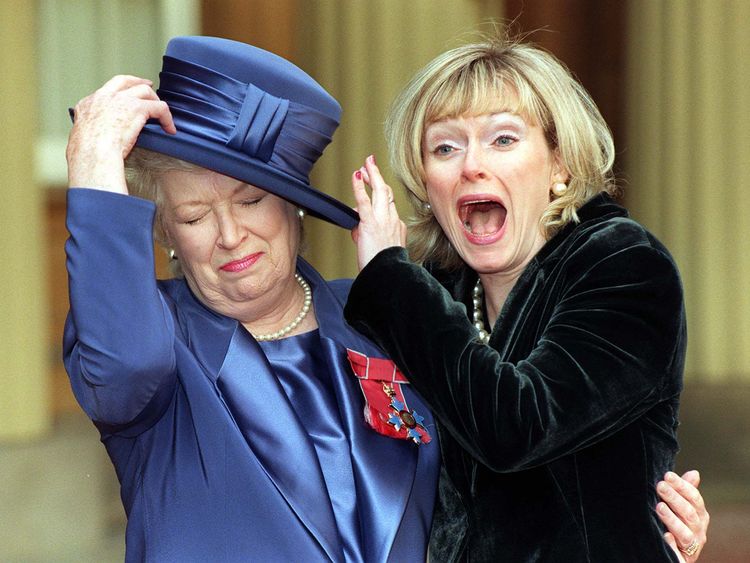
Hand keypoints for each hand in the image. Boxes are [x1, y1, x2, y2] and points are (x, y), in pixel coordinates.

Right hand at [66, 75, 175, 193]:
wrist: (93, 152)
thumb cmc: (87, 153)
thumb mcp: (83, 139)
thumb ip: (92, 134)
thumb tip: (98, 143)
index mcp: (89, 104)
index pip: (107, 92)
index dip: (120, 92)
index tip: (127, 96)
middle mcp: (104, 97)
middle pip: (125, 81)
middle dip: (138, 82)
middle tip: (149, 87)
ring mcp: (121, 100)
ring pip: (145, 91)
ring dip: (155, 102)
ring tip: (163, 115)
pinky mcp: (137, 108)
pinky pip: (160, 108)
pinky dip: (167, 118)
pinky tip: (170, 129)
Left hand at [350, 155, 406, 269]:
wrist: (386, 277)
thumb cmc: (382, 268)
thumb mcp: (377, 249)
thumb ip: (366, 235)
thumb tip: (356, 227)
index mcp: (397, 228)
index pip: (388, 206)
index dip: (381, 194)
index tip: (377, 185)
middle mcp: (392, 221)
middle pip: (387, 193)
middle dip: (378, 177)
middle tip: (371, 165)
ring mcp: (383, 221)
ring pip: (380, 192)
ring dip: (372, 175)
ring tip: (365, 164)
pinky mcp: (370, 224)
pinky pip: (364, 201)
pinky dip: (359, 187)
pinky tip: (356, 176)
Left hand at [657, 470, 708, 560]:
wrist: (675, 554)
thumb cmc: (677, 525)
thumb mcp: (681, 507)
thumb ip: (685, 491)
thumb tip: (694, 473)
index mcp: (700, 515)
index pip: (694, 498)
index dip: (682, 486)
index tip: (667, 475)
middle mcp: (699, 531)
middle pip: (689, 513)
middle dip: (675, 498)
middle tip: (660, 486)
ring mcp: (692, 546)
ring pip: (685, 533)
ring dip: (672, 519)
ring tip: (659, 507)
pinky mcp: (681, 558)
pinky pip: (677, 552)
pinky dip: (672, 544)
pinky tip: (664, 536)